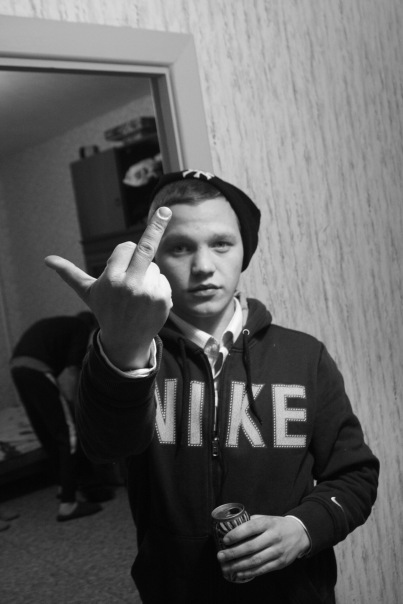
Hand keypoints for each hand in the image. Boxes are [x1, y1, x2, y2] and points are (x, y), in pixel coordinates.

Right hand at [45, 207, 172, 369]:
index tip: (119, 267)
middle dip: (156, 227)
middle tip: (166, 211)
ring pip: (154, 266)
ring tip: (138, 295)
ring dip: (147, 275)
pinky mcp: (164, 299)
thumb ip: (69, 273)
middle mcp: (130, 284)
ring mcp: (149, 292)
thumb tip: (46, 259)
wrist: (125, 340)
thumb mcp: (87, 292)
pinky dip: (158, 287)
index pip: (126, 247)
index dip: (124, 254)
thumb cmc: (105, 310)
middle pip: (146, 247)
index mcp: (111, 279)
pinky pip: (164, 279)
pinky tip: (149, 302)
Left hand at [217, 515, 309, 582]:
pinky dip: (249, 572)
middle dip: (233, 553)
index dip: (236, 534)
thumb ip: (251, 522)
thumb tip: (231, 527)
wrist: (299, 533)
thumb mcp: (266, 518)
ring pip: (255, 560)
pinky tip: (238, 573)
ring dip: (238, 565)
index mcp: (268, 523)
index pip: (250, 528)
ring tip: (226, 567)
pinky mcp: (280, 563)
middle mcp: (273, 537)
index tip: (225, 540)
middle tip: (220, 556)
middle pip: (251, 547)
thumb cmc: (277, 525)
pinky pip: (262, 569)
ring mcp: (278, 551)